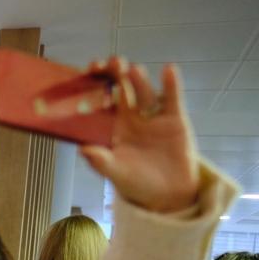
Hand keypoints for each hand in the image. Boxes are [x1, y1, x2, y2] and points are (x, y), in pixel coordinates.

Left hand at [80, 57, 198, 212]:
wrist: (167, 195)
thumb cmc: (135, 183)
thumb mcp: (116, 174)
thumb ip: (101, 161)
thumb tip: (84, 149)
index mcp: (111, 127)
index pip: (100, 101)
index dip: (93, 87)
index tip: (86, 73)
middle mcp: (130, 117)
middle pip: (121, 90)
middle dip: (114, 76)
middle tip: (108, 64)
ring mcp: (152, 116)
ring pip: (144, 92)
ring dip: (137, 80)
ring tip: (131, 70)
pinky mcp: (174, 119)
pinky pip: (172, 99)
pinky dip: (171, 85)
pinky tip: (169, 71)